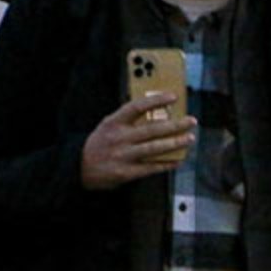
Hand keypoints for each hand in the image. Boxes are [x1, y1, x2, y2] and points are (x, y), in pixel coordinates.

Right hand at [80, 94, 195, 190]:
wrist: (79, 167)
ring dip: (175, 143)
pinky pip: (151, 167)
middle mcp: (119, 138)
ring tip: (189, 138)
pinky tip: (177, 160)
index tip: (173, 97)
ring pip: (154, 148)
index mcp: (113, 123)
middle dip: (175, 125)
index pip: (137, 107)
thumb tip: (158, 115)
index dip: (156, 100)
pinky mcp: (126, 172)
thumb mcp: (108, 126)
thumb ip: (128, 121)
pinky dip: (166, 163)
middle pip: (151, 129)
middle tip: (190, 121)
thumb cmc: (99, 144)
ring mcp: (123, 156)